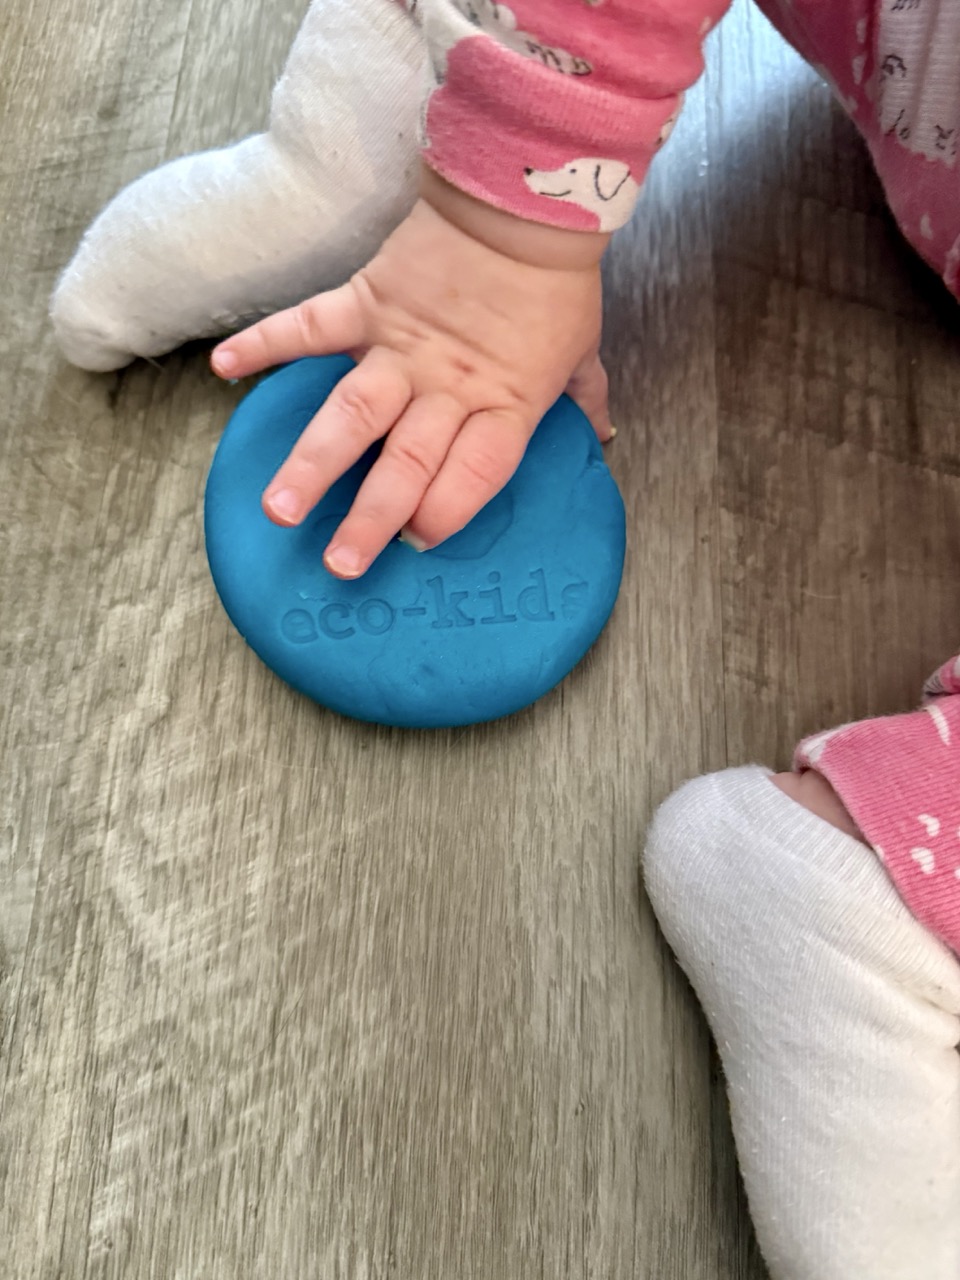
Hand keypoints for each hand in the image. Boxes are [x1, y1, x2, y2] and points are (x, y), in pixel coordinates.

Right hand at [211, 169, 612, 578]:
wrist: (525, 198)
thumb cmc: (557, 281)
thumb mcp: (582, 350)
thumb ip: (585, 399)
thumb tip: (602, 436)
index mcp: (504, 404)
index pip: (471, 477)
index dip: (445, 515)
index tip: (418, 544)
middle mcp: (447, 388)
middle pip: (406, 465)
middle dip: (370, 520)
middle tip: (340, 564)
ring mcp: (401, 348)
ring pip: (352, 415)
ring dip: (314, 464)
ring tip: (278, 508)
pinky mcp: (368, 303)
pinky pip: (310, 326)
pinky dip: (266, 343)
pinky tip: (224, 370)